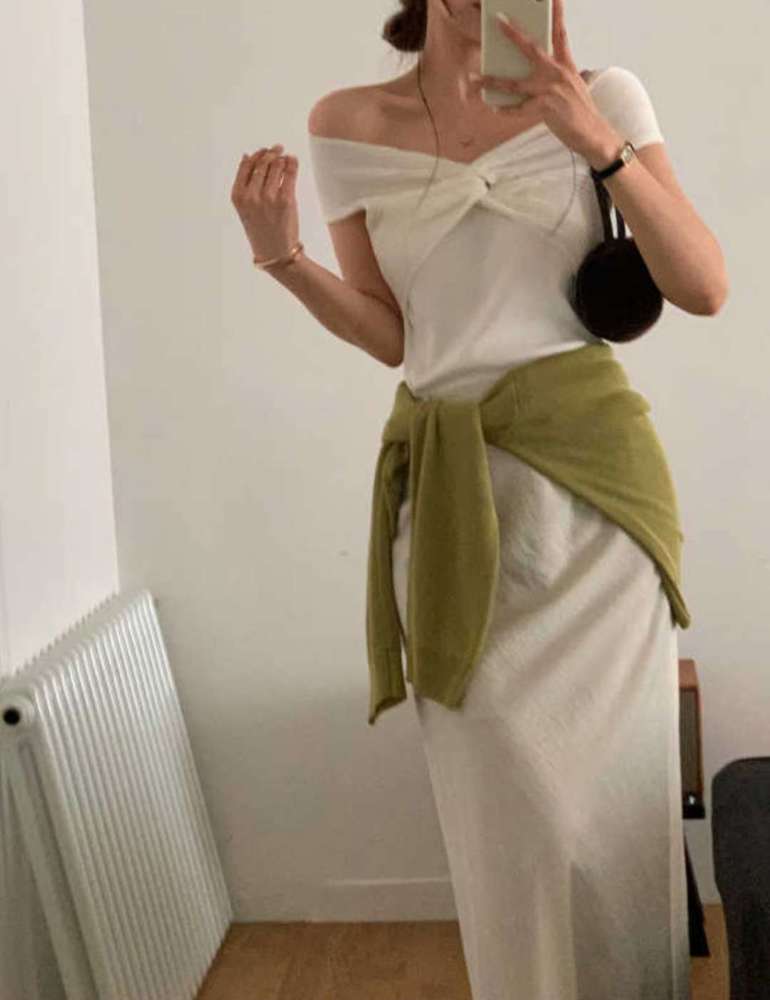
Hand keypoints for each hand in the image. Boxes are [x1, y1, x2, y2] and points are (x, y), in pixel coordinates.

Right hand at [230, 144, 299, 262]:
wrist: (275, 253)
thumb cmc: (261, 230)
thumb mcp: (245, 209)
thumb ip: (245, 185)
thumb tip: (248, 156)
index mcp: (238, 196)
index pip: (246, 165)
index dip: (256, 155)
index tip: (264, 151)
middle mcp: (251, 195)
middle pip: (262, 163)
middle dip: (270, 152)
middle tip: (277, 149)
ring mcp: (268, 197)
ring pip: (275, 165)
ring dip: (281, 156)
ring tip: (285, 156)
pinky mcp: (286, 200)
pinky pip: (289, 172)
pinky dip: (291, 162)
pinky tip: (292, 160)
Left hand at [469, 0, 621, 163]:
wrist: (593, 133)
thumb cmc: (580, 112)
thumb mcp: (572, 86)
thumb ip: (556, 75)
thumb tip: (534, 71)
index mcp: (566, 65)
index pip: (560, 33)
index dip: (556, 13)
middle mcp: (558, 72)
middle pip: (532, 49)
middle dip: (513, 35)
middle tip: (499, 22)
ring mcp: (551, 89)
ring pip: (515, 83)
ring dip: (494, 81)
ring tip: (476, 79)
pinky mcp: (546, 107)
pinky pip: (519, 108)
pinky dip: (506, 110)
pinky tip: (494, 108)